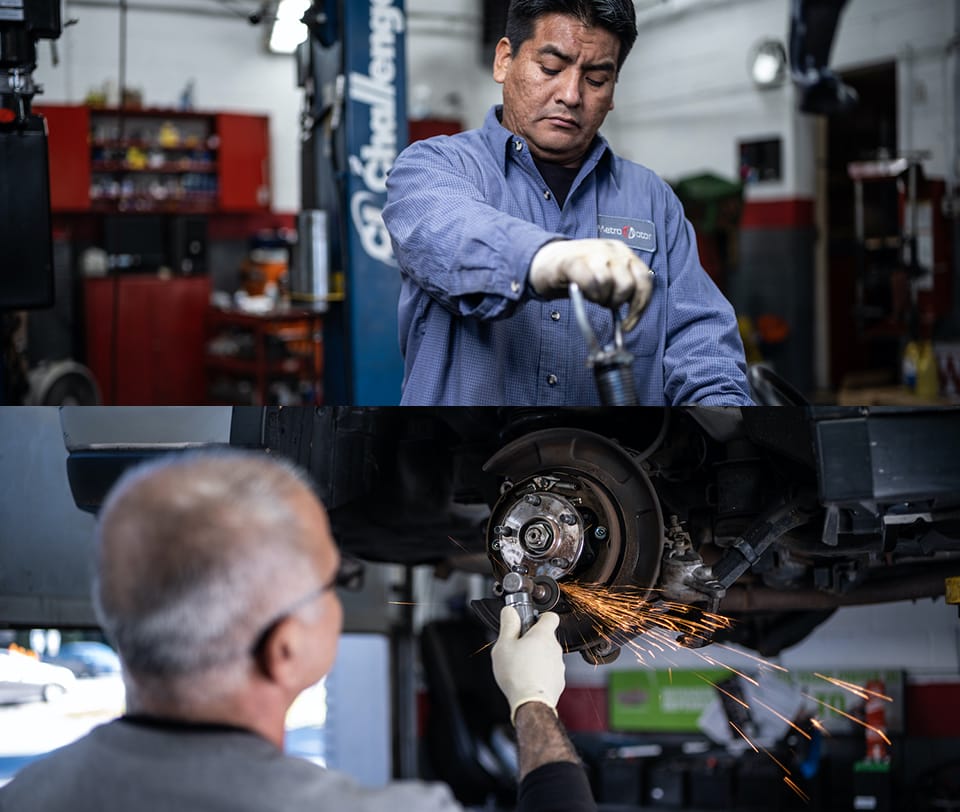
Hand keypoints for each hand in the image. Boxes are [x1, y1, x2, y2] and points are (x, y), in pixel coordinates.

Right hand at [491, 607, 564, 723]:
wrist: (531, 703)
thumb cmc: (517, 675)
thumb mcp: (503, 645)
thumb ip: (508, 624)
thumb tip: (510, 611)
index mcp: (543, 635)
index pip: (550, 616)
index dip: (540, 617)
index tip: (530, 621)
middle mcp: (555, 648)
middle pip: (546, 638)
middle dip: (533, 641)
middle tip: (517, 648)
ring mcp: (558, 666)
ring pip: (548, 655)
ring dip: (537, 658)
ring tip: (520, 667)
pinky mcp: (558, 681)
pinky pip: (549, 671)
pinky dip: (540, 673)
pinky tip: (527, 679)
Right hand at [529, 238, 653, 331]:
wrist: (544, 260)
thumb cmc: (576, 272)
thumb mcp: (605, 274)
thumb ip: (620, 286)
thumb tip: (631, 314)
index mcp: (623, 252)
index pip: (644, 279)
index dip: (640, 305)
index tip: (630, 323)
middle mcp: (611, 250)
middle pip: (628, 284)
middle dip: (616, 302)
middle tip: (603, 303)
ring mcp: (593, 253)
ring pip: (609, 283)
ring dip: (600, 297)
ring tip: (591, 295)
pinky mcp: (573, 260)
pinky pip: (590, 282)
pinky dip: (588, 293)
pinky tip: (582, 293)